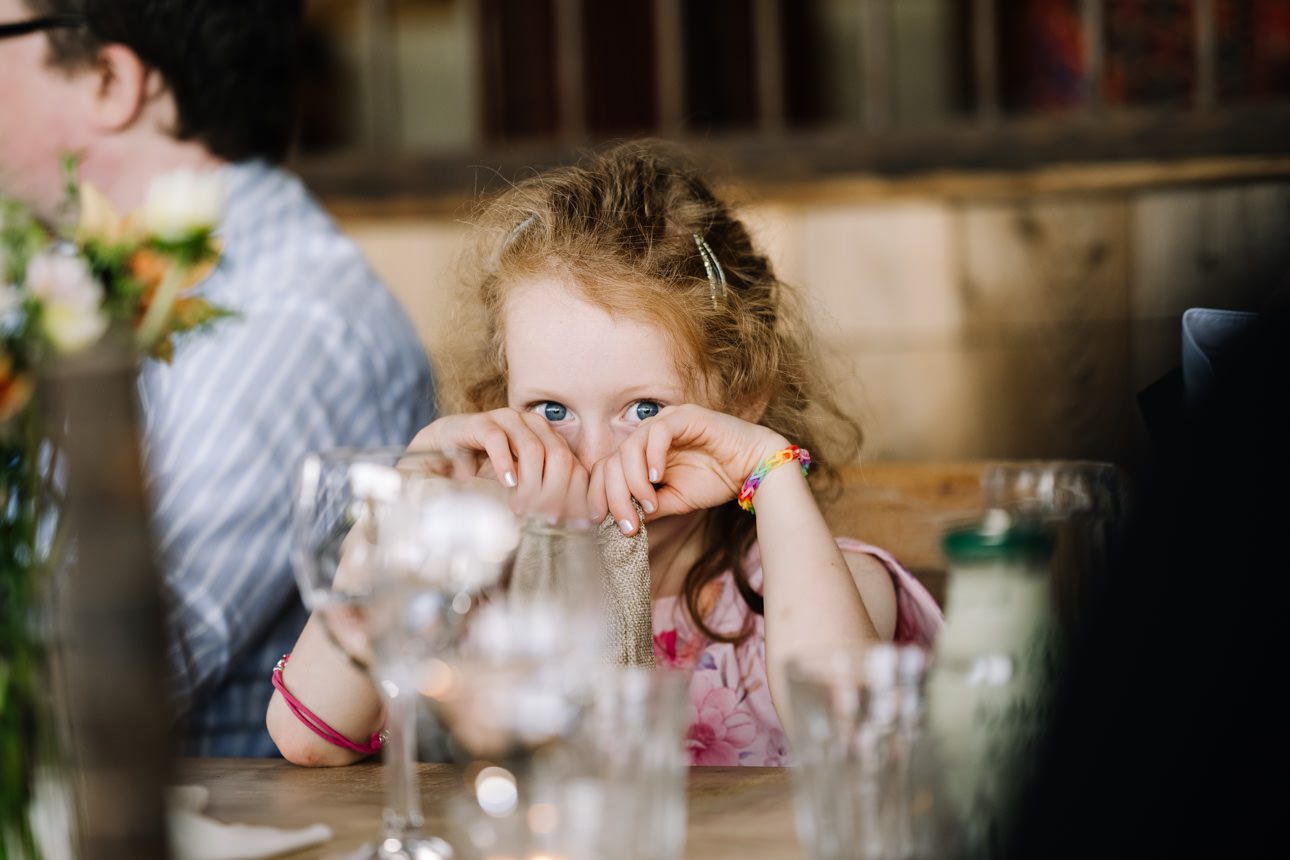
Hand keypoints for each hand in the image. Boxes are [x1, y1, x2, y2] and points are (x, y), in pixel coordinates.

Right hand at [408, 409, 588, 521]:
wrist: (443, 451)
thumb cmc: (485, 473)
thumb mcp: (519, 486)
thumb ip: (544, 496)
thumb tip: (578, 524)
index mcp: (547, 437)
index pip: (572, 463)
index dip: (572, 493)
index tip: (566, 521)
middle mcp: (531, 424)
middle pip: (558, 454)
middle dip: (553, 490)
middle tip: (543, 517)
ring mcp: (506, 420)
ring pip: (532, 446)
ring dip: (530, 481)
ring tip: (523, 505)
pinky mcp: (480, 422)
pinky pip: (497, 439)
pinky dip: (504, 463)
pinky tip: (506, 483)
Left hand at [588, 404, 788, 532]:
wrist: (754, 469)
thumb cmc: (716, 481)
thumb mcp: (674, 500)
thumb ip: (646, 506)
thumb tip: (616, 521)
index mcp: (642, 454)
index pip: (606, 468)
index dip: (599, 493)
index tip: (601, 520)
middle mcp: (649, 435)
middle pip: (612, 459)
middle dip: (615, 495)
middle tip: (628, 522)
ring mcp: (666, 422)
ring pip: (630, 446)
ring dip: (634, 480)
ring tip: (649, 502)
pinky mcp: (685, 416)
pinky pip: (657, 432)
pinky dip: (652, 456)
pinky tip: (658, 478)